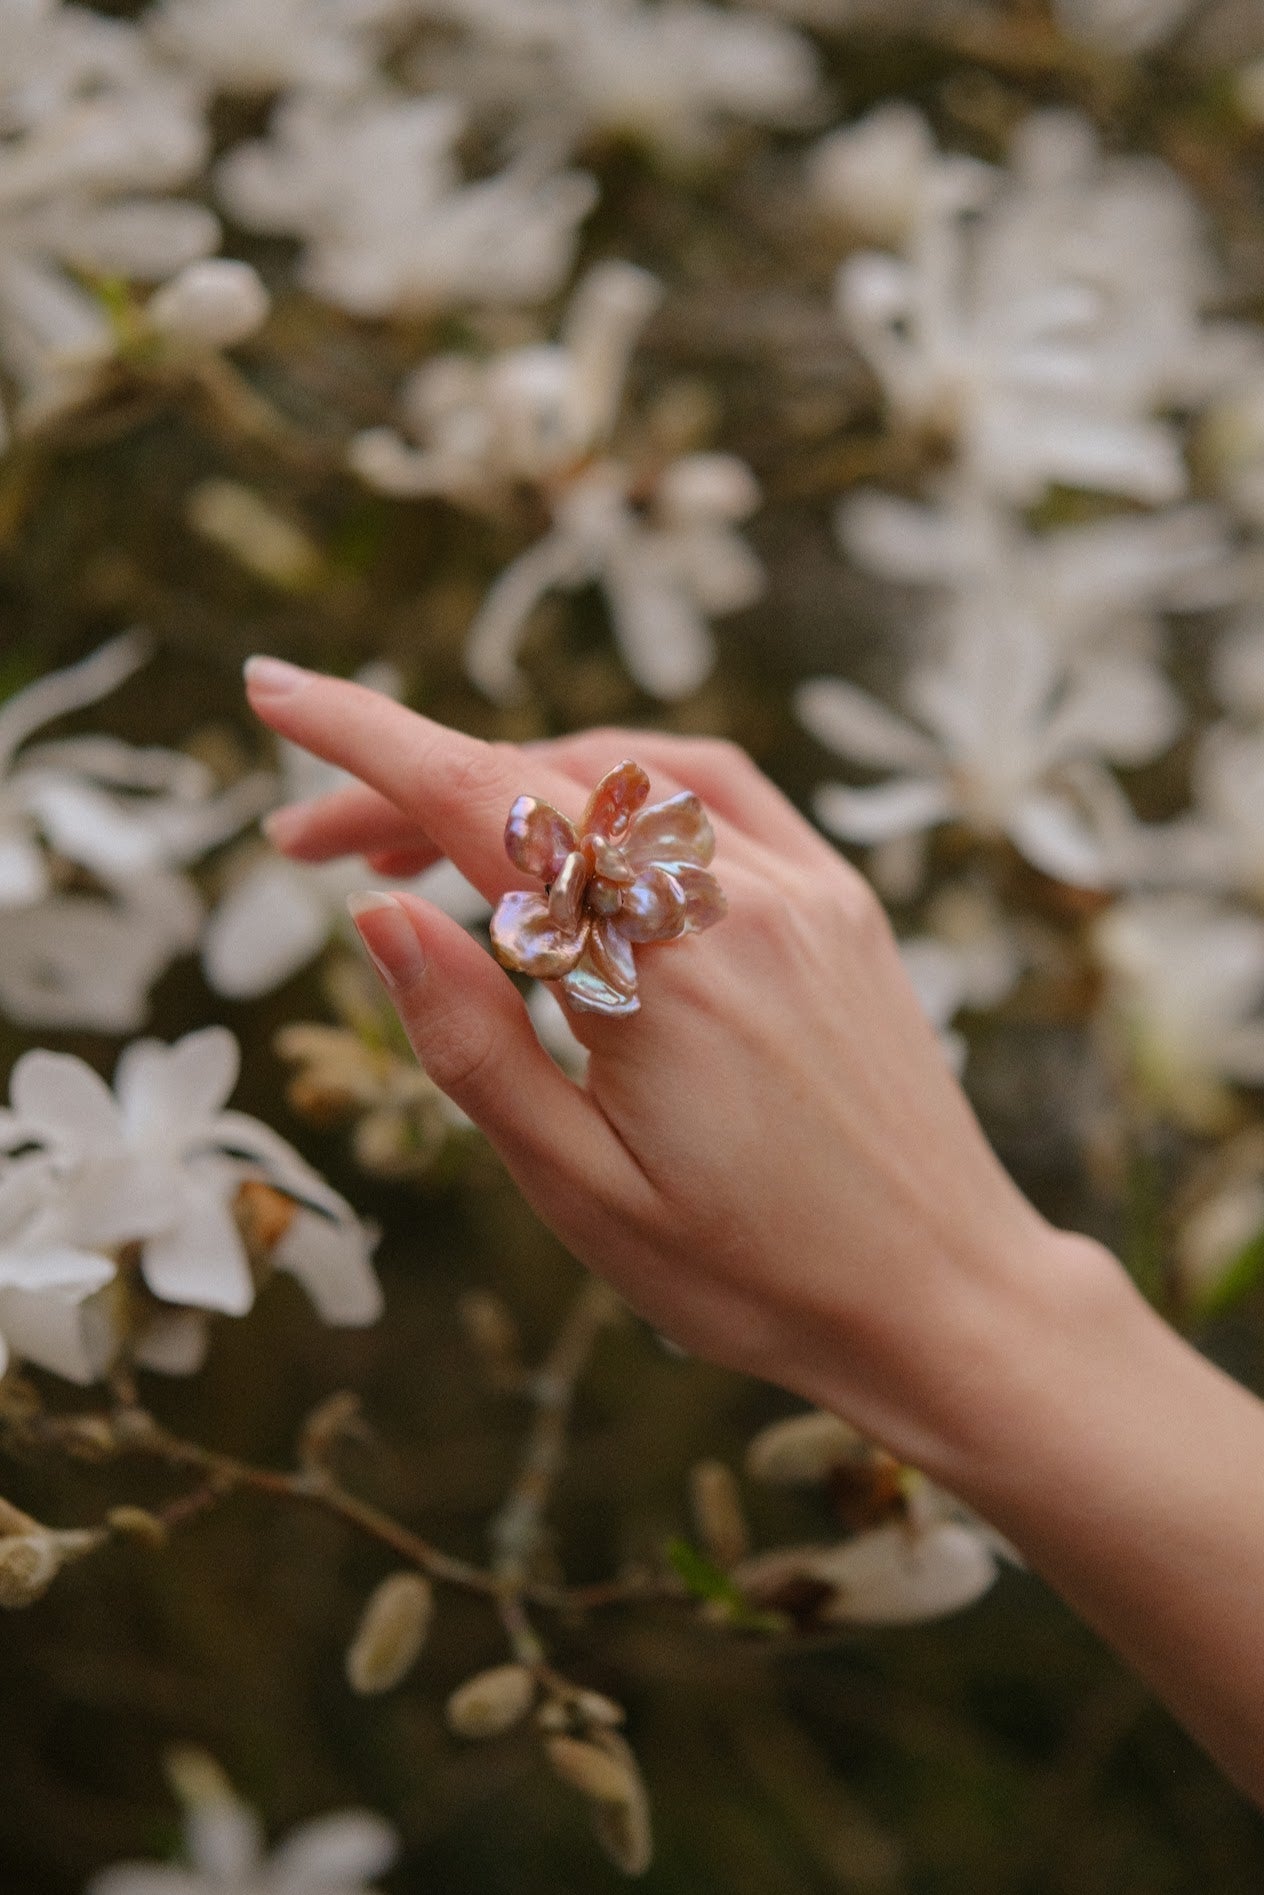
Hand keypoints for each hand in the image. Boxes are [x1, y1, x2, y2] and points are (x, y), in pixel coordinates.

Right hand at [244, 656, 1120, 1472]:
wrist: (943, 1299)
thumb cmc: (752, 1274)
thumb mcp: (581, 1191)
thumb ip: (471, 1044)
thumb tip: (376, 913)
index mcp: (658, 975)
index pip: (482, 810)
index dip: (365, 741)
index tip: (273, 690)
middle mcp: (736, 901)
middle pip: (537, 788)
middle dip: (407, 792)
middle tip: (309, 848)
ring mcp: (802, 890)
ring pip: (622, 776)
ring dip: (508, 788)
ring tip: (424, 851)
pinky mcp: (842, 901)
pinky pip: (718, 792)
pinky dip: (624, 782)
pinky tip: (576, 821)